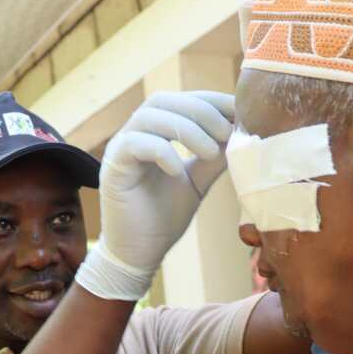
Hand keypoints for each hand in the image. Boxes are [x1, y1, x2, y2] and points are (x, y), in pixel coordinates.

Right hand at [76, 91, 234, 299]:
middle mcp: (135, 134)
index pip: (182, 100)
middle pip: (165, 101)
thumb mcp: (197, 182)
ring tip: (211, 152)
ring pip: (149, 116)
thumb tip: (240, 134)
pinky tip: (178, 170)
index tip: (239, 110)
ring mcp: (121, 149)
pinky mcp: (112, 168)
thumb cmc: (164, 217)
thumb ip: (213, 159)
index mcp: (155, 133)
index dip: (211, 101)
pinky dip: (161, 151)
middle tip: (226, 131)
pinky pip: (134, 144)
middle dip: (200, 111)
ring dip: (186, 128)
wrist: (140, 253)